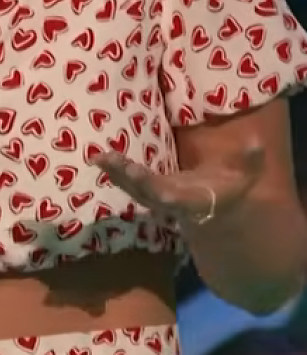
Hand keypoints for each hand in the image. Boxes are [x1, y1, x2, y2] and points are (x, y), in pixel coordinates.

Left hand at [94, 141, 265, 226]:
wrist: (219, 211)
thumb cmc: (230, 190)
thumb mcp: (244, 177)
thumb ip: (249, 162)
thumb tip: (256, 143)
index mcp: (192, 200)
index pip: (171, 196)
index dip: (154, 186)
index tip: (139, 174)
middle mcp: (171, 202)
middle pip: (144, 193)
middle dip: (126, 178)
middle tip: (106, 159)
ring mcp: (159, 199)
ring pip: (133, 190)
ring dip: (115, 174)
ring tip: (97, 157)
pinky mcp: (150, 191)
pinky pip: (130, 183)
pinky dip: (115, 172)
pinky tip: (100, 158)